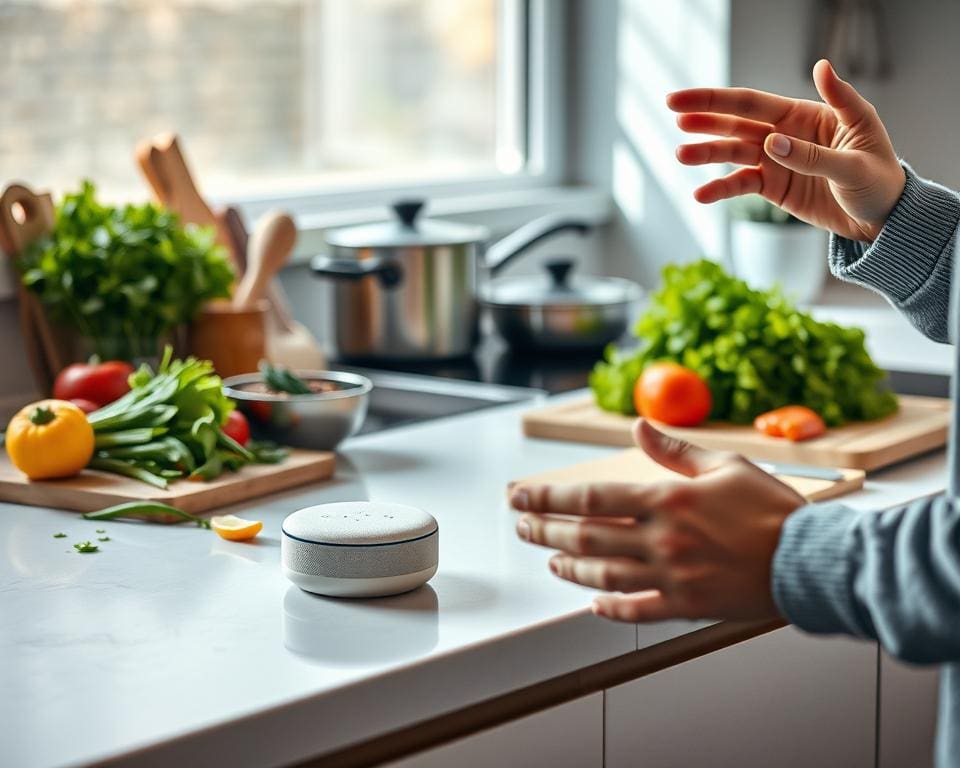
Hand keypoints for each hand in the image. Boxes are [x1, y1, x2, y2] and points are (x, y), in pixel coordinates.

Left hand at [511, 420, 804, 621]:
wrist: (811, 559)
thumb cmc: (772, 509)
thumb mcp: (724, 465)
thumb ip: (674, 450)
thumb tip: (638, 425)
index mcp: (667, 500)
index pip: (591, 498)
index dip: (548, 498)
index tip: (521, 496)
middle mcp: (662, 539)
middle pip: (587, 536)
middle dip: (546, 531)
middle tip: (522, 526)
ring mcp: (672, 575)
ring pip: (604, 573)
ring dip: (571, 565)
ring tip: (550, 558)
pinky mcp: (688, 604)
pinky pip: (638, 610)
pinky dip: (610, 608)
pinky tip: (592, 602)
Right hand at [667, 59, 904, 241]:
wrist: (881, 216)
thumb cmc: (879, 176)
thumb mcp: (858, 153)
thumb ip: (814, 147)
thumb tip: (776, 132)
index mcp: (803, 115)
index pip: (752, 103)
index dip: (716, 100)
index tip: (682, 100)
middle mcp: (783, 134)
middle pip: (735, 122)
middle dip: (703, 118)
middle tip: (673, 115)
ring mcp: (775, 161)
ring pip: (732, 153)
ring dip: (706, 154)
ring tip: (681, 156)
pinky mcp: (773, 187)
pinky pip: (740, 186)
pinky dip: (719, 189)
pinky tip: (700, 194)